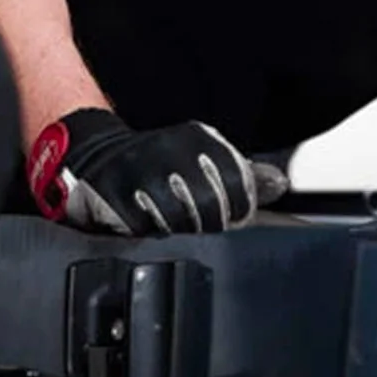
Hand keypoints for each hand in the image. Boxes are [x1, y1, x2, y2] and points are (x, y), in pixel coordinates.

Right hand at [27, 108, 288, 234]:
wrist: (96, 155)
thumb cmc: (159, 163)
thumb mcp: (204, 161)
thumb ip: (243, 175)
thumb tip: (280, 183)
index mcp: (199, 139)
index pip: (238, 183)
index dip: (239, 211)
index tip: (231, 220)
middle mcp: (171, 149)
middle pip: (210, 207)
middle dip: (209, 227)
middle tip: (199, 232)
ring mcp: (140, 169)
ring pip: (177, 221)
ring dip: (177, 235)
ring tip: (173, 231)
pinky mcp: (111, 191)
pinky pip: (140, 229)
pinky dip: (147, 238)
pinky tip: (148, 232)